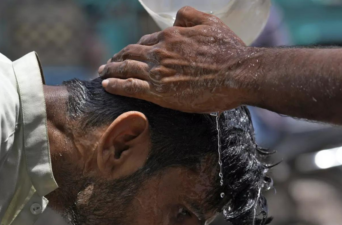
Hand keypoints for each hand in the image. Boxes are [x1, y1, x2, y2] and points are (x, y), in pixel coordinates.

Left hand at [98, 6, 260, 112]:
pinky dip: (115, 84)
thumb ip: (189, 16)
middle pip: (130, 52)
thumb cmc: (229, 51)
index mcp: (171, 36)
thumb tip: (175, 18)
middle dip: (116, 58)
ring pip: (125, 68)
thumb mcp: (211, 23)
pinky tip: (106, 85)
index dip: (136, 48)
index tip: (130, 54)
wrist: (238, 74)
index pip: (146, 41)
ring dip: (110, 70)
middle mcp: (160, 51)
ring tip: (102, 73)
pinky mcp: (159, 91)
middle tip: (108, 64)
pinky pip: (129, 86)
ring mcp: (157, 72)